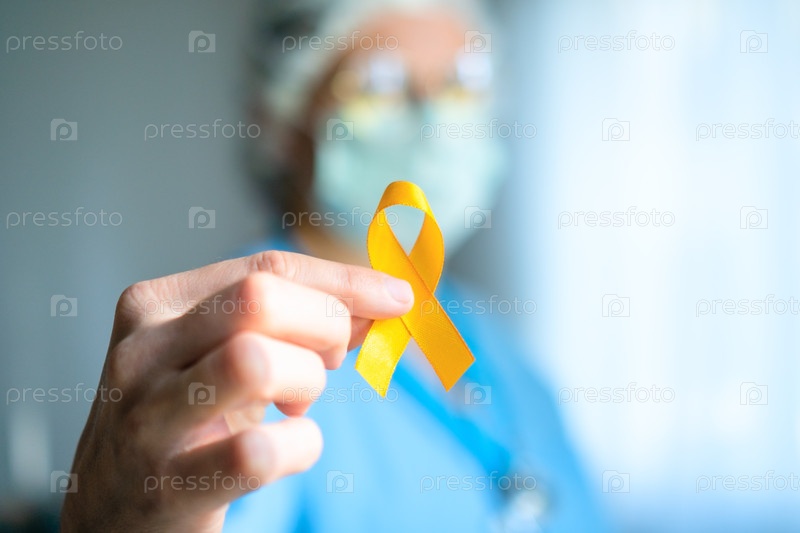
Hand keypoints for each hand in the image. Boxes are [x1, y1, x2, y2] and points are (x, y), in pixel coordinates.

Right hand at [60, 250, 413, 531]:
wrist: (111, 509)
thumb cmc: (181, 419)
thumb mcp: (220, 355)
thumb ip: (290, 323)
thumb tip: (379, 301)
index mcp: (155, 305)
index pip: (265, 267)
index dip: (344, 279)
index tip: (397, 296)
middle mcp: (142, 352)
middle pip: (261, 299)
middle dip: (324, 324)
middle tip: (330, 359)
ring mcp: (149, 418)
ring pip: (256, 362)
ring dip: (306, 382)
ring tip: (297, 402)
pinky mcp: (169, 484)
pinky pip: (261, 452)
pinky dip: (301, 447)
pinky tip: (289, 447)